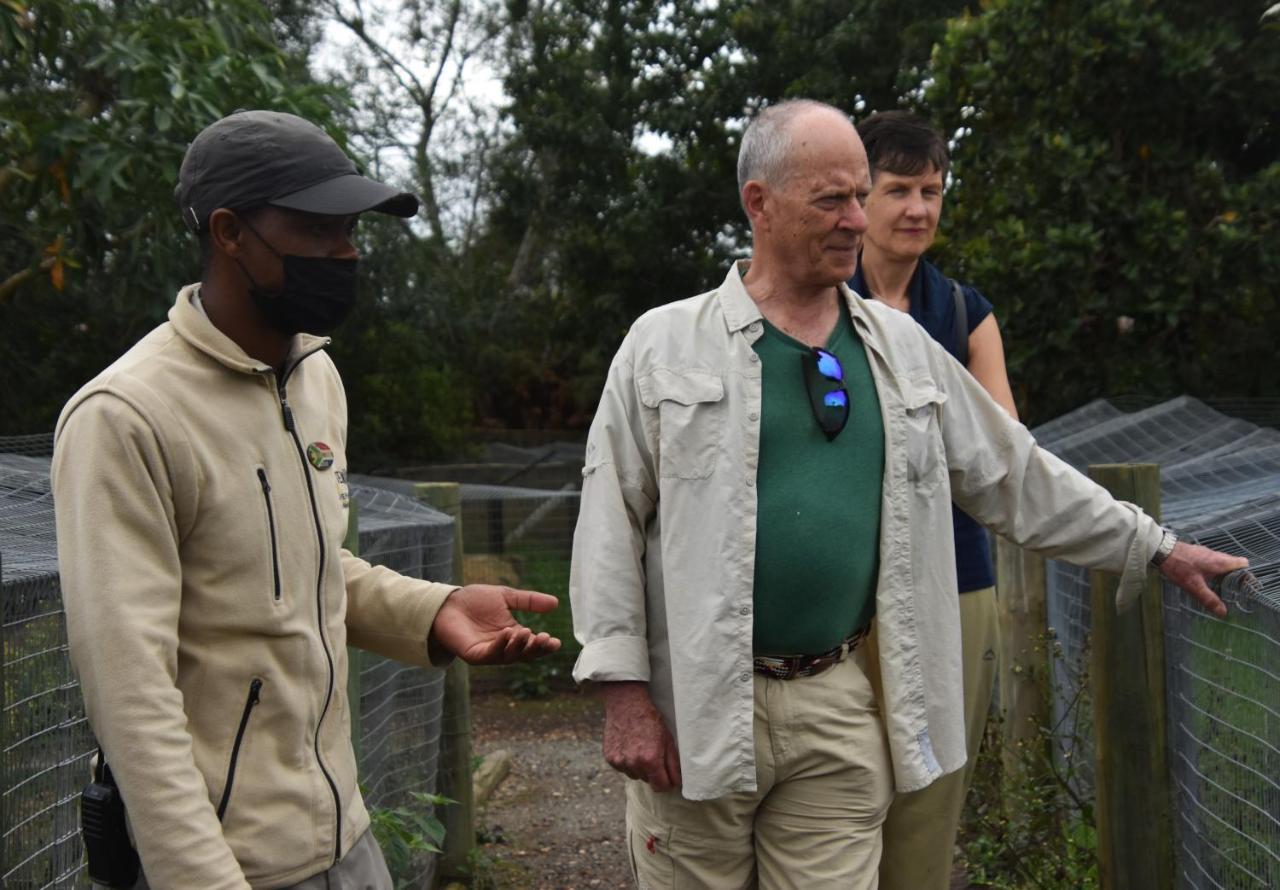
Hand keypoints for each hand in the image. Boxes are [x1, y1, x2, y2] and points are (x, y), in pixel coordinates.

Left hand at [428, 585, 561, 663]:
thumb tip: (556, 603)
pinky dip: (500, 645)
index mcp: (513, 635)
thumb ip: (529, 601)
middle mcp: (503, 647)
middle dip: (536, 649)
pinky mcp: (474, 655)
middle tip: (546, 639)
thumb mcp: (506, 597)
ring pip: (509, 656)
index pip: (533, 645)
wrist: (447, 602)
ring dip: (519, 646)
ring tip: (526, 632)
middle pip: (524, 655)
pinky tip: (507, 633)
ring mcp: (489, 653)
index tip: (556, 642)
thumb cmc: (474, 600)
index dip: (545, 646)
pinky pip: (491, 654)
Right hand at [601, 682, 681, 791]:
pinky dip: (627, 762)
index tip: (668, 777)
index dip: (667, 783)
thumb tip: (677, 782)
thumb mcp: (668, 739)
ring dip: (639, 768)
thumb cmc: (650, 719)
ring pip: (635, 775)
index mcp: (651, 759)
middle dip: (653, 772)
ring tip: (640, 748)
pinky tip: (629, 746)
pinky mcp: (609, 758)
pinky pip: (622, 768)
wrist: (626, 703)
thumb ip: (673, 764)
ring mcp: (620, 761)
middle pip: (648, 781)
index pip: (661, 787)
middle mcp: (634, 763)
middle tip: (653, 753)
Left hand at [1157, 542, 1248, 618]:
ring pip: (1222, 564)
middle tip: (1233, 592)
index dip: (1247, 575)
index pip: (1243, 564)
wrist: (1161, 549)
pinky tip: (1206, 581)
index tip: (1245, 588)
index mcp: (1220, 562)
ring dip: (1224, 575)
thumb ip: (1209, 599)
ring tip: (1221, 589)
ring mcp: (1207, 553)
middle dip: (1236, 578)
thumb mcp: (1194, 586)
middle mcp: (1216, 555)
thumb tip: (1223, 612)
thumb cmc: (1178, 565)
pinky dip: (1214, 571)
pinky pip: (1212, 563)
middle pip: (1234, 565)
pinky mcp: (1198, 554)